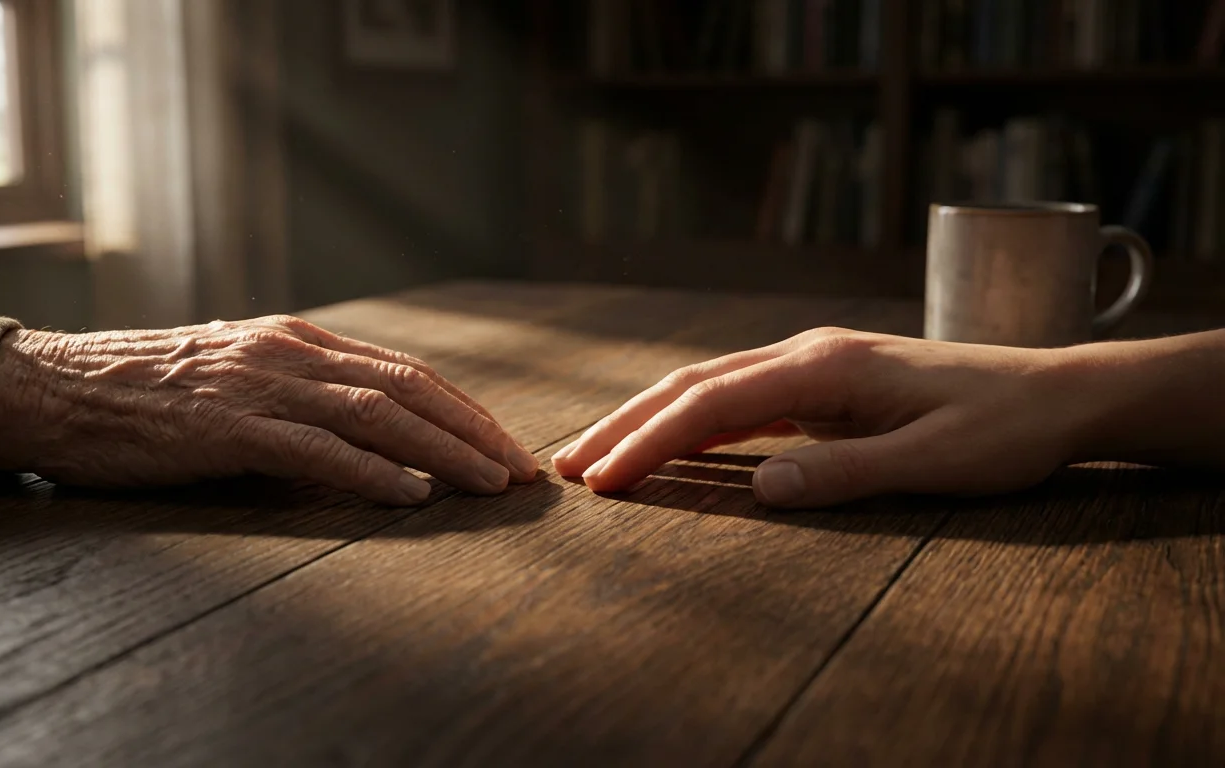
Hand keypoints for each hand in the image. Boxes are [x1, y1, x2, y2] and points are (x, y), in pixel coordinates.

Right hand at [0, 314, 537, 504]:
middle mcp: (290, 353)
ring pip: (375, 413)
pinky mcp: (227, 426)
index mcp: (298, 341)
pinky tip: (410, 493)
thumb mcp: (237, 378)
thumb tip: (367, 444)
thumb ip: (300, 398)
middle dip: (473, 430)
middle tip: (521, 471)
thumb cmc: (148, 394)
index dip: (463, 410)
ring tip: (488, 483)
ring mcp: (260, 385)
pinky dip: (369, 471)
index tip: (505, 445)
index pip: (404, 372)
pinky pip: (315, 447)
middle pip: (407, 387)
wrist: (57, 389)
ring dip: (441, 450)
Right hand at [551, 327, 1109, 507]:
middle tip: (566, 466)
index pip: (711, 403)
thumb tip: (762, 491)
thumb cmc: (1002, 429)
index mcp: (824, 367)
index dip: (649, 442)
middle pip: (691, 383)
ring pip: (708, 385)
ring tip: (597, 455)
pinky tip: (669, 444)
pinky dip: (690, 421)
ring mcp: (813, 363)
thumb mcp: (933, 462)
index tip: (602, 480)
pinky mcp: (823, 382)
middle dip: (625, 424)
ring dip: (648, 418)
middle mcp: (807, 354)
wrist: (1057, 393)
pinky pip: (738, 398)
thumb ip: (845, 474)